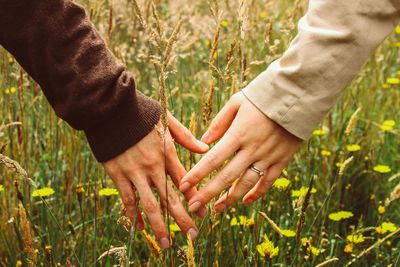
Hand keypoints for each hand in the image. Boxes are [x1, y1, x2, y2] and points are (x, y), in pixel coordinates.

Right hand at [102, 112, 208, 247]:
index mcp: (166, 152)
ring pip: (149, 204)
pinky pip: (127, 199)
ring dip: (159, 225)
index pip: (184, 181)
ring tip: (166, 244)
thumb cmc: (141, 112)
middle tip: (192, 236)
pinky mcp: (117, 174)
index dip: (194, 198)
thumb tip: (205, 149)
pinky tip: (139, 227)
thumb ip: (185, 136)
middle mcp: (152, 166)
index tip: (202, 214)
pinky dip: (133, 214)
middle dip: (182, 219)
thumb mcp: (167, 119)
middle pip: (170, 198)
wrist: (110, 108)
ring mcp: (134, 172)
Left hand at [179, 92, 301, 212]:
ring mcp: (268, 156)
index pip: (213, 159)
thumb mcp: (237, 102)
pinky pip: (268, 182)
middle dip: (207, 194)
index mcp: (238, 133)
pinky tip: (245, 202)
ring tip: (216, 209)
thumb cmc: (263, 96)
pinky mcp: (282, 160)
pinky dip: (257, 194)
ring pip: (246, 184)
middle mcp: (252, 149)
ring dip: (230, 199)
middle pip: (226, 177)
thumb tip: (203, 141)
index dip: (197, 175)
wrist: (298, 95)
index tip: (183, 186)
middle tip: (193, 207)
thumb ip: (219, 122)